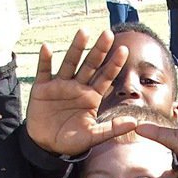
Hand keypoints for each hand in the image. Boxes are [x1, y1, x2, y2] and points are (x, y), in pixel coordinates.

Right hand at [25, 29, 139, 155]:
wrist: (47, 146)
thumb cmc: (72, 141)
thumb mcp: (93, 136)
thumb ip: (112, 128)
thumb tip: (134, 123)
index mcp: (91, 96)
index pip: (105, 77)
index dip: (114, 64)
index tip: (124, 49)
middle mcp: (77, 87)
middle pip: (90, 65)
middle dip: (99, 50)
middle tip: (108, 34)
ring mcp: (60, 85)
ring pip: (69, 63)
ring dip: (76, 48)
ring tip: (84, 32)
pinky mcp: (42, 88)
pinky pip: (44, 71)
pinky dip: (45, 61)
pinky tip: (47, 48)